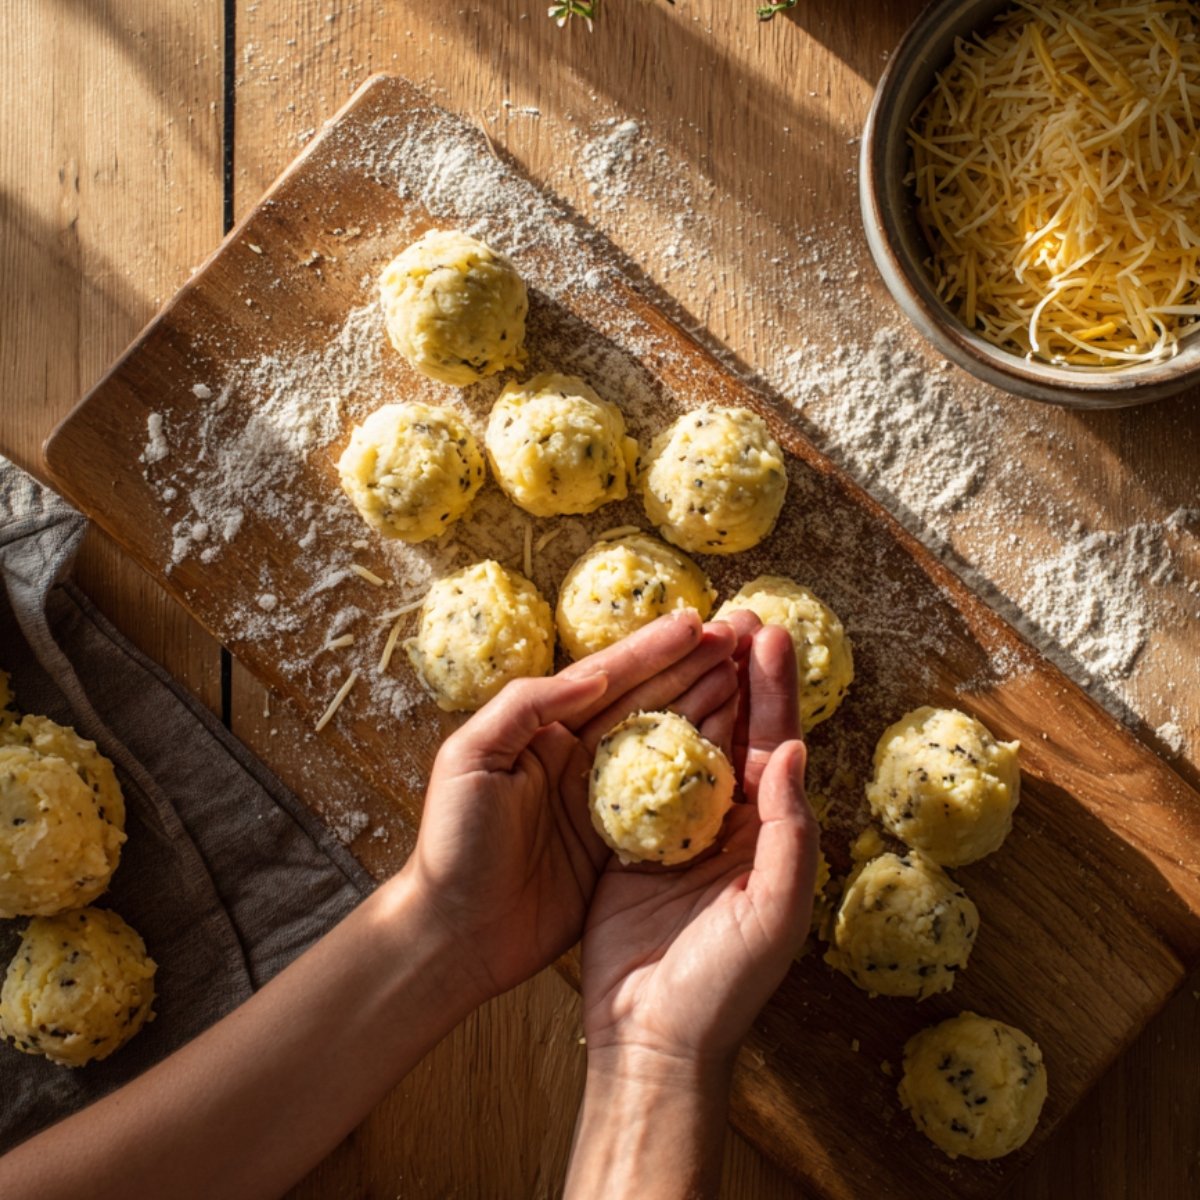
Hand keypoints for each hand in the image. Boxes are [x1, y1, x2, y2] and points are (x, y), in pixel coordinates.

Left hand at [402, 610, 741, 1005]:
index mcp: (545, 728)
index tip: (698, 623)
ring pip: (665, 740)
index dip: (653, 650)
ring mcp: (604, 798)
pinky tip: (738, 747)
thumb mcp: (470, 759)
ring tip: (750, 673)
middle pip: (646, 700)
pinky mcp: (622, 842)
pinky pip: (670, 800)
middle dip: (693, 666)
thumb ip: (526, 707)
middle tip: (742, 635)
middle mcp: (580, 755)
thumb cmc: (452, 843)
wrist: (455, 932)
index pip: (608, 678)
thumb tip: (594, 673)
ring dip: (708, 706)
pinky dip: (704, 771)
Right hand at [579, 623, 818, 1067]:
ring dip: (690, 690)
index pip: (776, 744)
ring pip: (687, 744)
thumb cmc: (723, 986)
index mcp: (768, 835)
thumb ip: (788, 835)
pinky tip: (632, 695)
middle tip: (733, 613)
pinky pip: (636, 775)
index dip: (773, 688)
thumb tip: (792, 752)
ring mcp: (677, 831)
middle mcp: (727, 824)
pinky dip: (638, 732)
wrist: (650, 1037)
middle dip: (735, 673)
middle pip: (734, 731)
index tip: (768, 633)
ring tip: (688, 637)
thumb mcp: (772, 913)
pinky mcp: (629, 843)